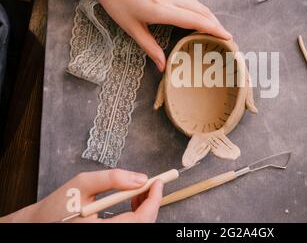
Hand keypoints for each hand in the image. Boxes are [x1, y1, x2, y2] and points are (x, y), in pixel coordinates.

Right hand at [0, 169, 162, 222]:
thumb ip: (113, 178)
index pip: (141, 220)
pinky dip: (136, 213)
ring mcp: (110, 235)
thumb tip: (141, 178)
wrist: (39, 223)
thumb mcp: (83, 183)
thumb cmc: (58, 204)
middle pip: (143, 224)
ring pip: (139, 225)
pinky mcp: (109, 233)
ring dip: (145, 207)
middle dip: (152, 202)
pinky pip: (130, 226)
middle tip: (154, 182)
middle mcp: (108, 234)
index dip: (154, 200)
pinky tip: (132, 198)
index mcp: (103, 229)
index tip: (160, 182)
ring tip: (142, 187)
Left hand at [80, 0, 231, 70]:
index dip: (214, 29)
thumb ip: (150, 48)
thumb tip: (163, 67)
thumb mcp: (132, 29)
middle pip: (202, 10)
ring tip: (217, 29)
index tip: (228, 37)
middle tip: (227, 38)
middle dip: (217, 24)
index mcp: (161, 10)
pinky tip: (200, 16)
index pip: (195, 20)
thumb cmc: (116, 3)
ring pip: (197, 2)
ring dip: (210, 15)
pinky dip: (199, 8)